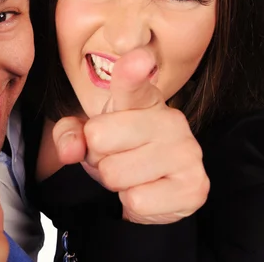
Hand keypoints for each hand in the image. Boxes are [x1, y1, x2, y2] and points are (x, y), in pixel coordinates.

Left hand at [53, 47, 209, 224]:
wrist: (156, 189)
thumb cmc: (120, 150)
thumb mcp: (88, 135)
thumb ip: (68, 133)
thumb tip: (70, 150)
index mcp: (142, 97)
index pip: (133, 81)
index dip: (132, 70)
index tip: (138, 58)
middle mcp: (170, 118)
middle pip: (99, 137)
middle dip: (96, 155)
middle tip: (115, 155)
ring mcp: (187, 151)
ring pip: (115, 174)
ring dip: (115, 182)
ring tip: (131, 174)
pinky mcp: (195, 186)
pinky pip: (137, 201)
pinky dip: (133, 204)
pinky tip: (148, 191)